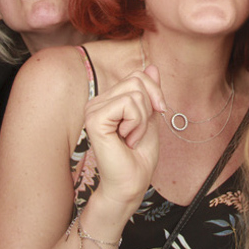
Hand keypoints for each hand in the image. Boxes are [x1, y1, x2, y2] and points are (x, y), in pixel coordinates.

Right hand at [83, 63, 164, 209]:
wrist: (132, 182)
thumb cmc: (139, 155)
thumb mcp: (150, 116)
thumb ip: (149, 92)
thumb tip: (152, 66)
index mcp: (108, 100)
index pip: (137, 75)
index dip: (154, 93)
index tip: (155, 115)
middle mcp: (96, 102)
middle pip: (137, 80)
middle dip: (148, 108)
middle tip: (137, 132)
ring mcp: (92, 110)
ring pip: (134, 93)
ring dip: (142, 119)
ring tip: (131, 138)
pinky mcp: (94, 120)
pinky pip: (127, 104)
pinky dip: (135, 123)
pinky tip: (125, 139)